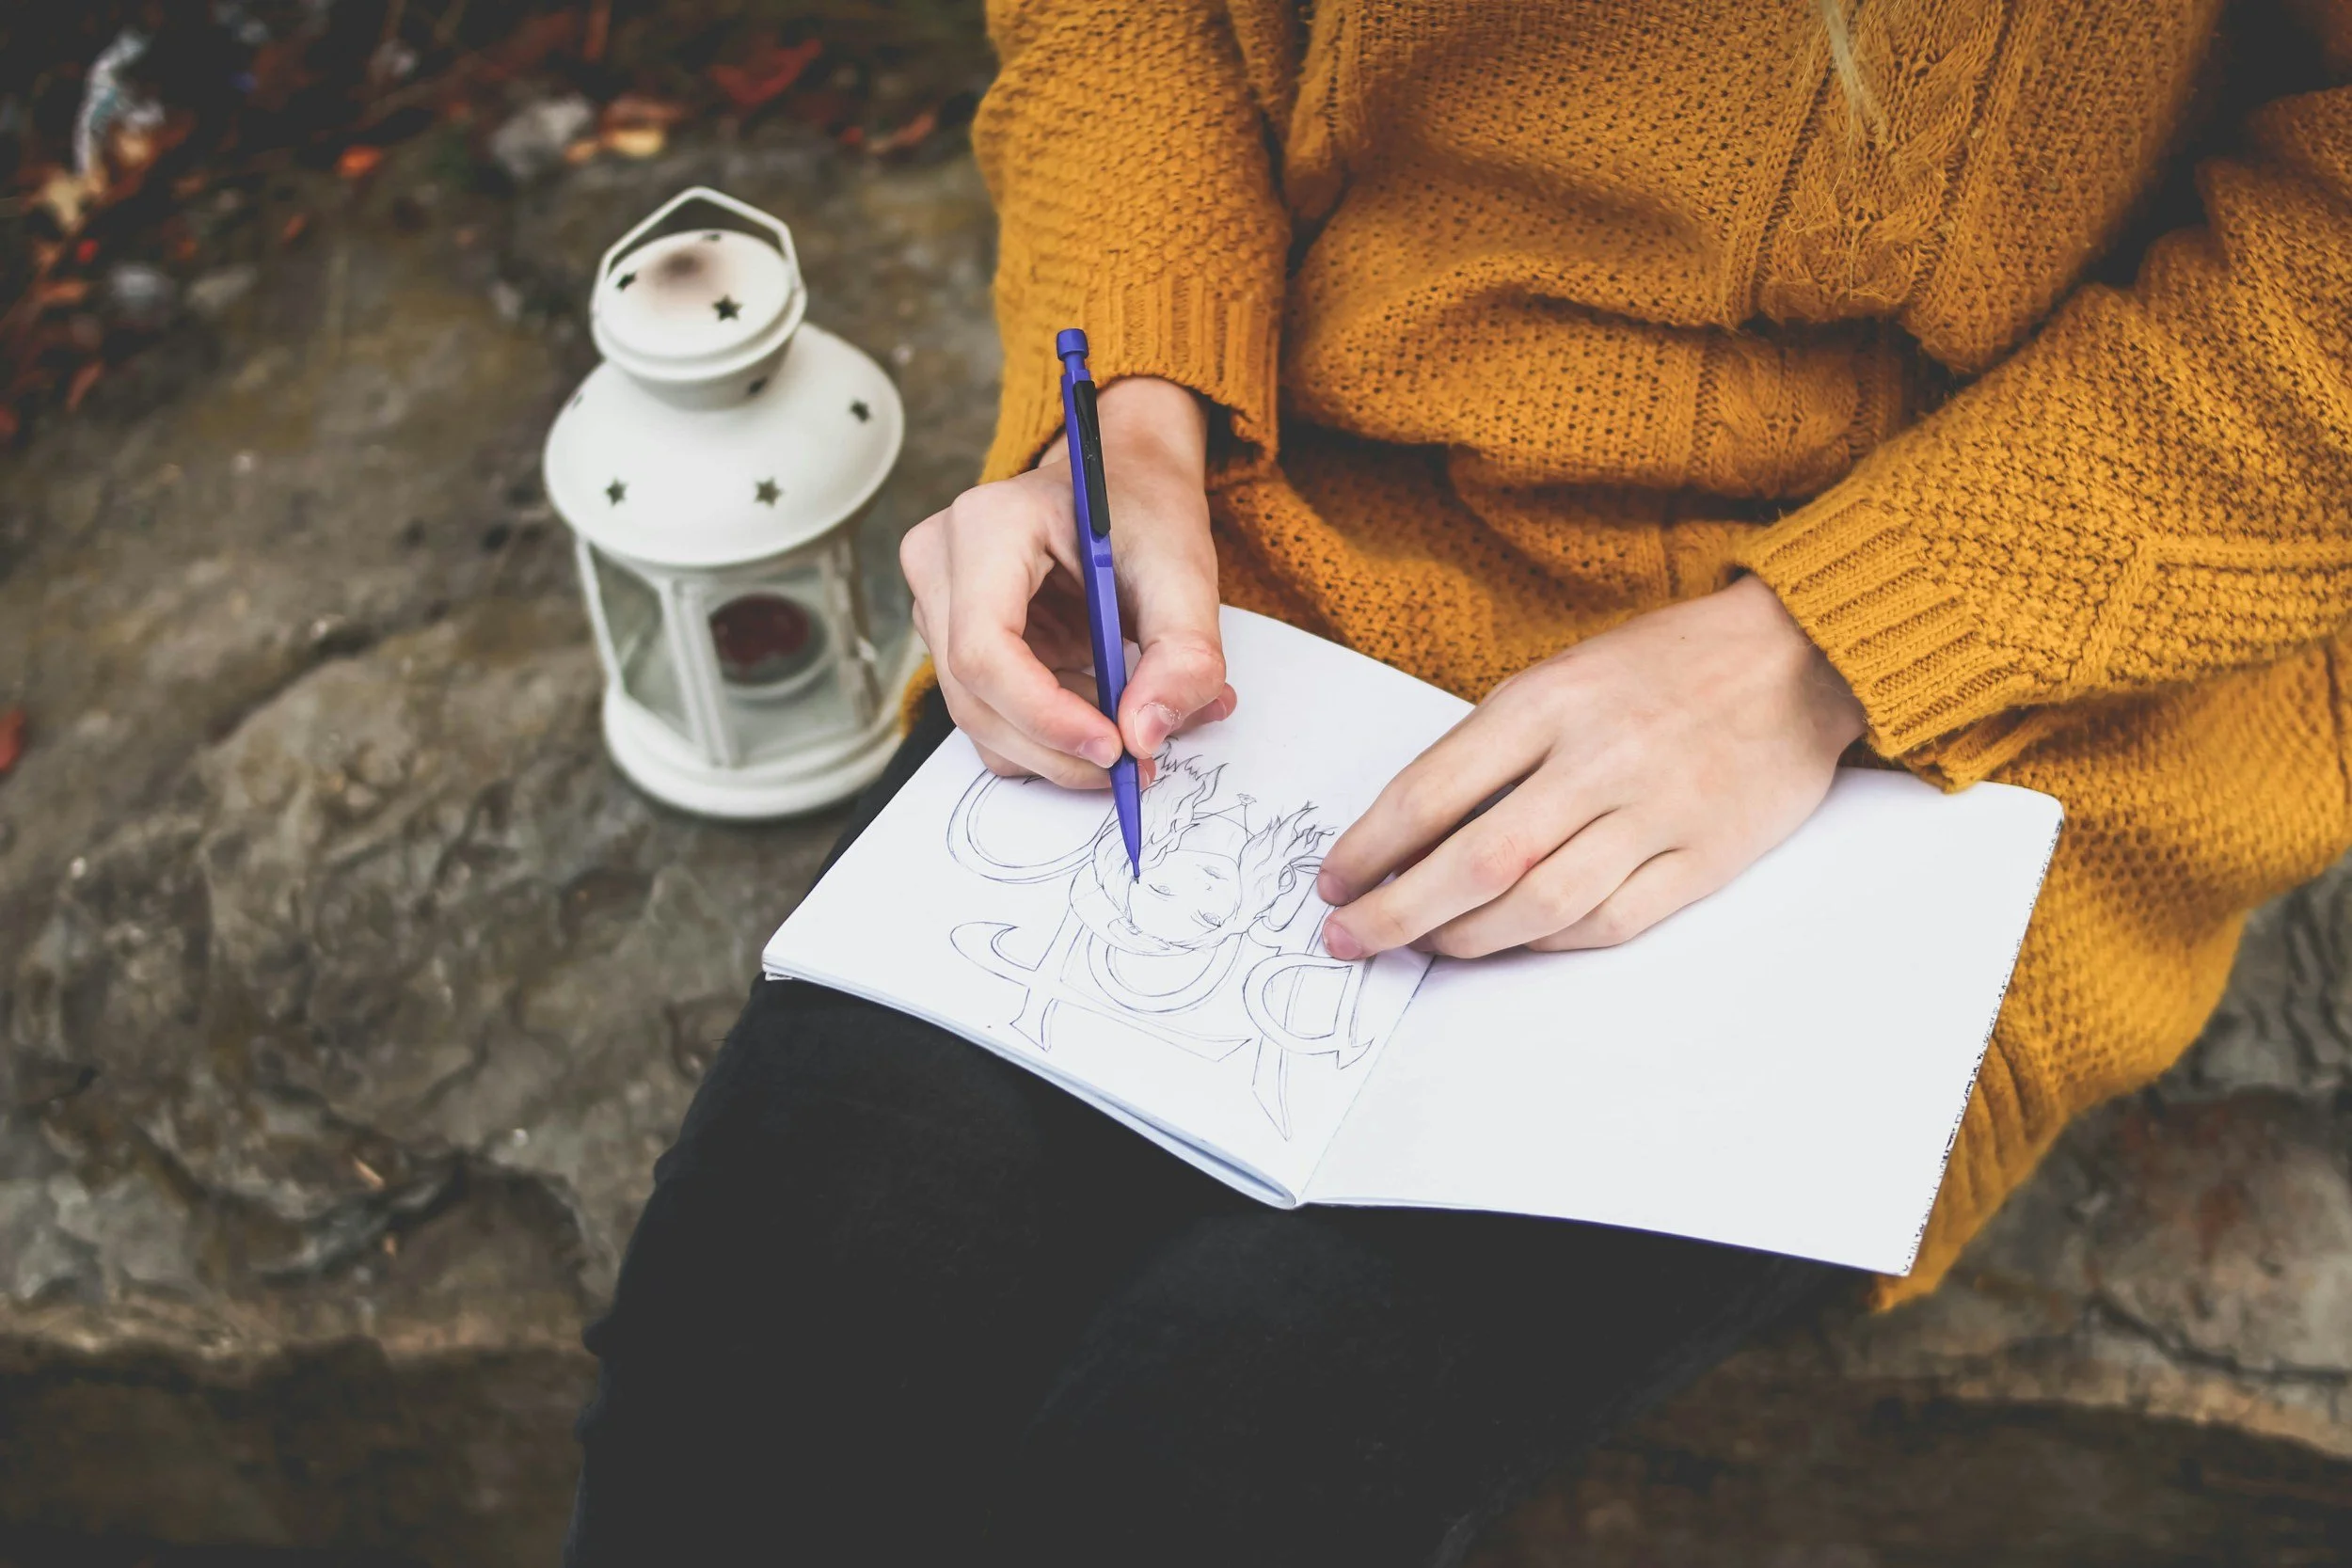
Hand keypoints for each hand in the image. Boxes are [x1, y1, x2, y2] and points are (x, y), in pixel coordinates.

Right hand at [900, 376, 1234, 786]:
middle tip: (1135, 763)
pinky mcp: (951, 635)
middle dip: (1058, 748)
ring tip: (1129, 723)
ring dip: (1055, 747)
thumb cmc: (1146, 511)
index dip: (1045, 715)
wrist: (1125, 481)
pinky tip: (1096, 707)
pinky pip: (988, 712)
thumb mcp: (1185, 572)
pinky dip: (1045, 734)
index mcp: (986, 527)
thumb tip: (1144, 737)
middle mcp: (940, 562)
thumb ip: (1182, 655)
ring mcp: (935, 601)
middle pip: (974, 696)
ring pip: (977, 717)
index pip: (984, 650)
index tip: (1116, 748)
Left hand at [1316, 576, 1867, 958]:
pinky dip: (1548, 941)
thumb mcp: (1563, 674)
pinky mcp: (1703, 859)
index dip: (1370, 847)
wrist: (1798, 658)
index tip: (1332, 881)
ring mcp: (1656, 813)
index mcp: (1549, 702)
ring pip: (1538, 905)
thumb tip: (1409, 833)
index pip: (1431, 790)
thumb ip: (1494, 747)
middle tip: (1350, 939)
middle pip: (1476, 860)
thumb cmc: (1663, 666)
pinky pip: (1609, 922)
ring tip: (1425, 945)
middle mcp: (1598, 759)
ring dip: (1466, 939)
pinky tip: (1512, 940)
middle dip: (1397, 914)